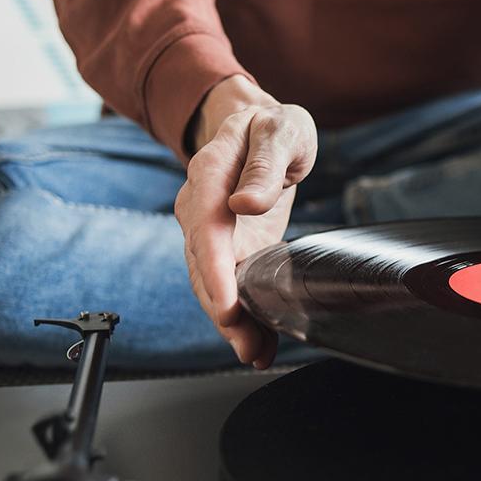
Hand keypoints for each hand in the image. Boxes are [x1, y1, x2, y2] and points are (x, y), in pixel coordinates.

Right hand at [174, 76, 316, 367]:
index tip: (228, 304)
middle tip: (248, 344)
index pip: (204, 226)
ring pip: (210, 284)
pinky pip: (227, 285)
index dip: (214, 269)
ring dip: (231, 323)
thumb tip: (245, 203)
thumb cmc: (273, 127)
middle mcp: (199, 206)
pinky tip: (259, 343)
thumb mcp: (281, 131)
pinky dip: (242, 316)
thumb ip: (265, 164)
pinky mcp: (226, 248)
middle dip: (223, 309)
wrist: (261, 127)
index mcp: (210, 173)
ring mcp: (208, 231)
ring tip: (255, 353)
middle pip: (202, 266)